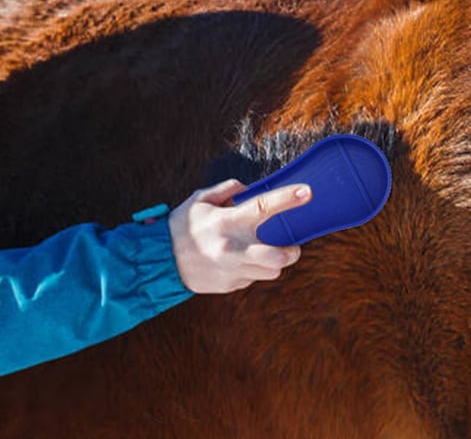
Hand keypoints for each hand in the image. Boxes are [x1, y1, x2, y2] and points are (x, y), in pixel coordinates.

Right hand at [168, 179, 311, 292]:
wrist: (159, 261)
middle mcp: (233, 248)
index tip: (307, 192)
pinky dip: (254, 270)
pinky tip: (239, 261)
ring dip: (274, 262)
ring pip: (271, 272)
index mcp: (227, 222)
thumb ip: (228, 189)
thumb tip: (250, 189)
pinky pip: (253, 279)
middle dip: (292, 252)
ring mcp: (232, 270)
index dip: (287, 199)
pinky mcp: (230, 286)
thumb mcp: (201, 199)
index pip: (263, 207)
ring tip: (262, 251)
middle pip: (279, 257)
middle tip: (291, 245)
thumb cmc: (182, 226)